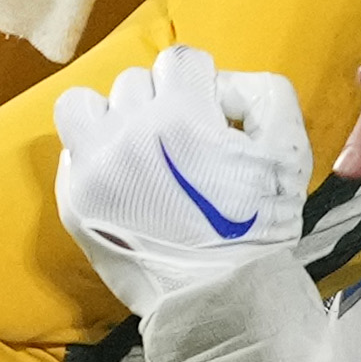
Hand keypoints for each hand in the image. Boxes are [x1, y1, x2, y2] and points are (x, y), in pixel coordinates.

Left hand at [50, 45, 321, 314]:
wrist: (219, 301)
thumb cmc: (258, 228)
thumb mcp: (289, 152)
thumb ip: (264, 93)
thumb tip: (221, 83)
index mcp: (180, 118)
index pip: (180, 60)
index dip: (199, 86)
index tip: (208, 117)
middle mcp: (127, 134)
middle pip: (135, 82)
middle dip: (160, 104)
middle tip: (180, 145)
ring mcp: (92, 169)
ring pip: (85, 106)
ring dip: (112, 119)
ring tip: (137, 151)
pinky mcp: (72, 200)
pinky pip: (71, 153)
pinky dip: (94, 158)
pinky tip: (123, 184)